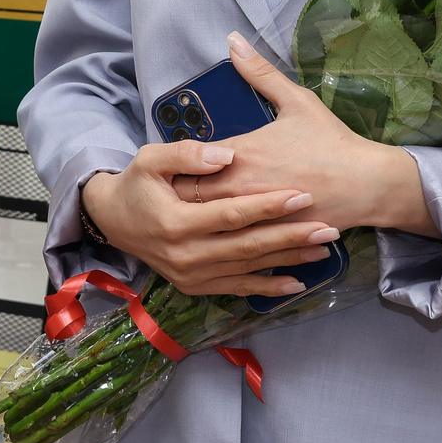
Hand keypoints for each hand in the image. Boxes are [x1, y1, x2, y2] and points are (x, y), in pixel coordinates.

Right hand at [80, 138, 336, 299]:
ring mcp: (191, 275)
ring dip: (288, 259)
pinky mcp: (196, 286)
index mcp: (176, 223)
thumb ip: (187, 154)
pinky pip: (238, 289)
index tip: (302, 196)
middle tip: (328, 227)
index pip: (232, 215)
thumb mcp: (151, 159)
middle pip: (248, 246)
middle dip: (291, 237)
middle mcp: (186, 255)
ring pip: (249, 268)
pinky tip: (298, 282)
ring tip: (323, 248)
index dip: (268, 206)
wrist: (113, 221)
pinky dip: (269, 287)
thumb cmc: (136, 184)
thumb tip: (227, 154)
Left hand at [188, 34, 435, 236]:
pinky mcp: (269, 239)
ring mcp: (254, 217)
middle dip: (174, 193)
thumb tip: (233, 40)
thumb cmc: (331, 141)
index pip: (187, 161)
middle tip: (165, 191)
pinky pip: (232, 244)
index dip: (175, 162)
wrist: (368, 184)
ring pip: (205, 223)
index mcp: (241, 153)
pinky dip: (220, 239)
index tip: (168, 163)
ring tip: (181, 216)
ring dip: (192, 218)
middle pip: (187, 195)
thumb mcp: (296, 101)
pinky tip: (213, 238)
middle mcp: (241, 187)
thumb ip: (259, 72)